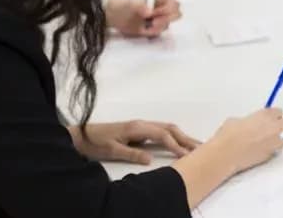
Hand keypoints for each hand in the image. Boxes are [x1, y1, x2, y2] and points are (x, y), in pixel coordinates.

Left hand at [71, 120, 198, 163]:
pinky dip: (173, 136)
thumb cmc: (95, 143)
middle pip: (169, 128)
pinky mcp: (139, 130)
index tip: (187, 154)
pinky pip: (160, 131)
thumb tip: (151, 159)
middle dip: (185, 137)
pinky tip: (177, 143)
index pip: (163, 135)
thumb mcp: (112, 150)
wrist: (81, 135)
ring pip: (167, 128)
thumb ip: (132, 153)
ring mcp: (141, 126)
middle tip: (201, 147)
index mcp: (138, 127)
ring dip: (181, 136)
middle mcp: (142, 124)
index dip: (176, 144)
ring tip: (194, 145)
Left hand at [106, 0, 182, 37]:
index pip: (175, 4)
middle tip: (153, 22)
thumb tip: (148, 12)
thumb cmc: (125, 7)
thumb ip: (141, 7)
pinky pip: (158, 34)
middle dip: (165, 20)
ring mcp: (159, 21)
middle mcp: (162, 10)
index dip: (167, 10)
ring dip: (157, 27)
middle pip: (176, 15)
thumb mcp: (132, 5)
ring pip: (167, 26)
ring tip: (145, 26)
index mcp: (161, 0)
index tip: (153, 14)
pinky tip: (144, 31)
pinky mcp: (153, 30)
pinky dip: (152, 33)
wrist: (115, 17)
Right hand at [206, 109, 282, 175]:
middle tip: (268, 129)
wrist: (226, 153)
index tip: (267, 119)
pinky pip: (274, 151)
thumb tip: (248, 124)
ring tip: (263, 143)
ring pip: (282, 140)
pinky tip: (260, 151)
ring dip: (275, 140)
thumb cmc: (228, 136)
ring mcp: (273, 142)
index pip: (278, 112)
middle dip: (278, 126)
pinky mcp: (270, 155)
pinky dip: (270, 151)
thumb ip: (248, 120)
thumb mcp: (236, 120)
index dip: (272, 116)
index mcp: (266, 115)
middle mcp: (273, 127)